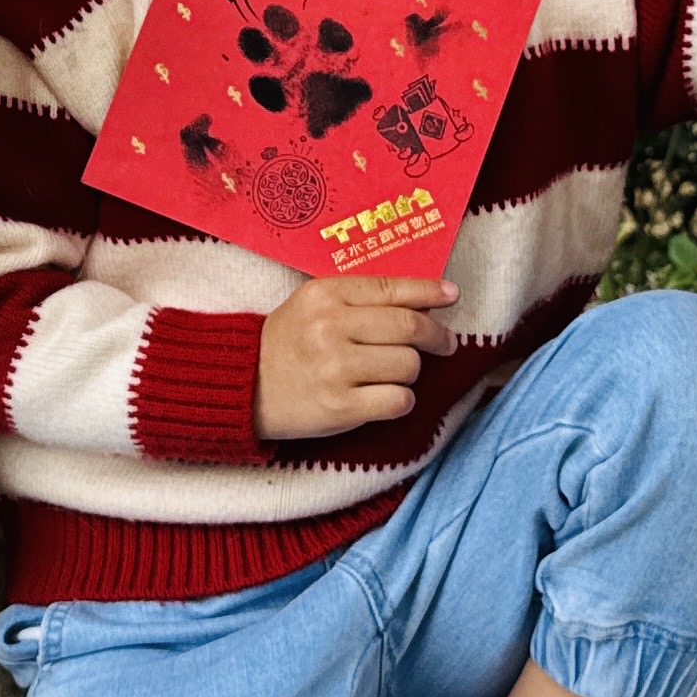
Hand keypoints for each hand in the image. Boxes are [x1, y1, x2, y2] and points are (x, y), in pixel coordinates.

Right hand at [256, 278, 457, 440]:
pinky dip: (401, 400)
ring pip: (408, 365)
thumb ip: (361, 298)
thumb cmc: (288, 342)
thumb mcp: (314, 305)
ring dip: (410, 371)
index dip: (429, 292)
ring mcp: (335, 369)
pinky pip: (398, 400)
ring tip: (391, 373)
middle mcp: (329, 328)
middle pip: (409, 327)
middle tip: (445, 343)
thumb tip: (428, 299)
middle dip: (436, 336)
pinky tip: (385, 397)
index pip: (391, 288)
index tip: (452, 295)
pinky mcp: (340, 407)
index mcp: (324, 294)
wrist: (244, 386)